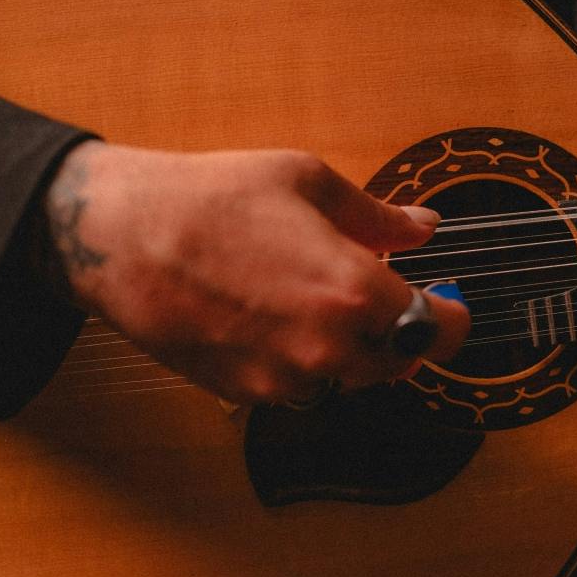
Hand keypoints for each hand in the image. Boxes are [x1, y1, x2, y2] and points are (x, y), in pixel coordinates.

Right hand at [42, 142, 468, 403]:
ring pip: (348, 379)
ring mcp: (286, 379)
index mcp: (355, 293)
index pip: (438, 330)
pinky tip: (276, 318)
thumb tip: (425, 227)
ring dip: (350, 349)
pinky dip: (302, 360)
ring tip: (319, 301)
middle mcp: (328, 348)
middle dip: (402, 334)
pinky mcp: (247, 394)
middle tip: (388, 299)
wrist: (122, 238)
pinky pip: (298, 386)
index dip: (454, 319)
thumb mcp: (307, 181)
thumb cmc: (214, 198)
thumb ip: (378, 217)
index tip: (452, 305)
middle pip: (398, 362)